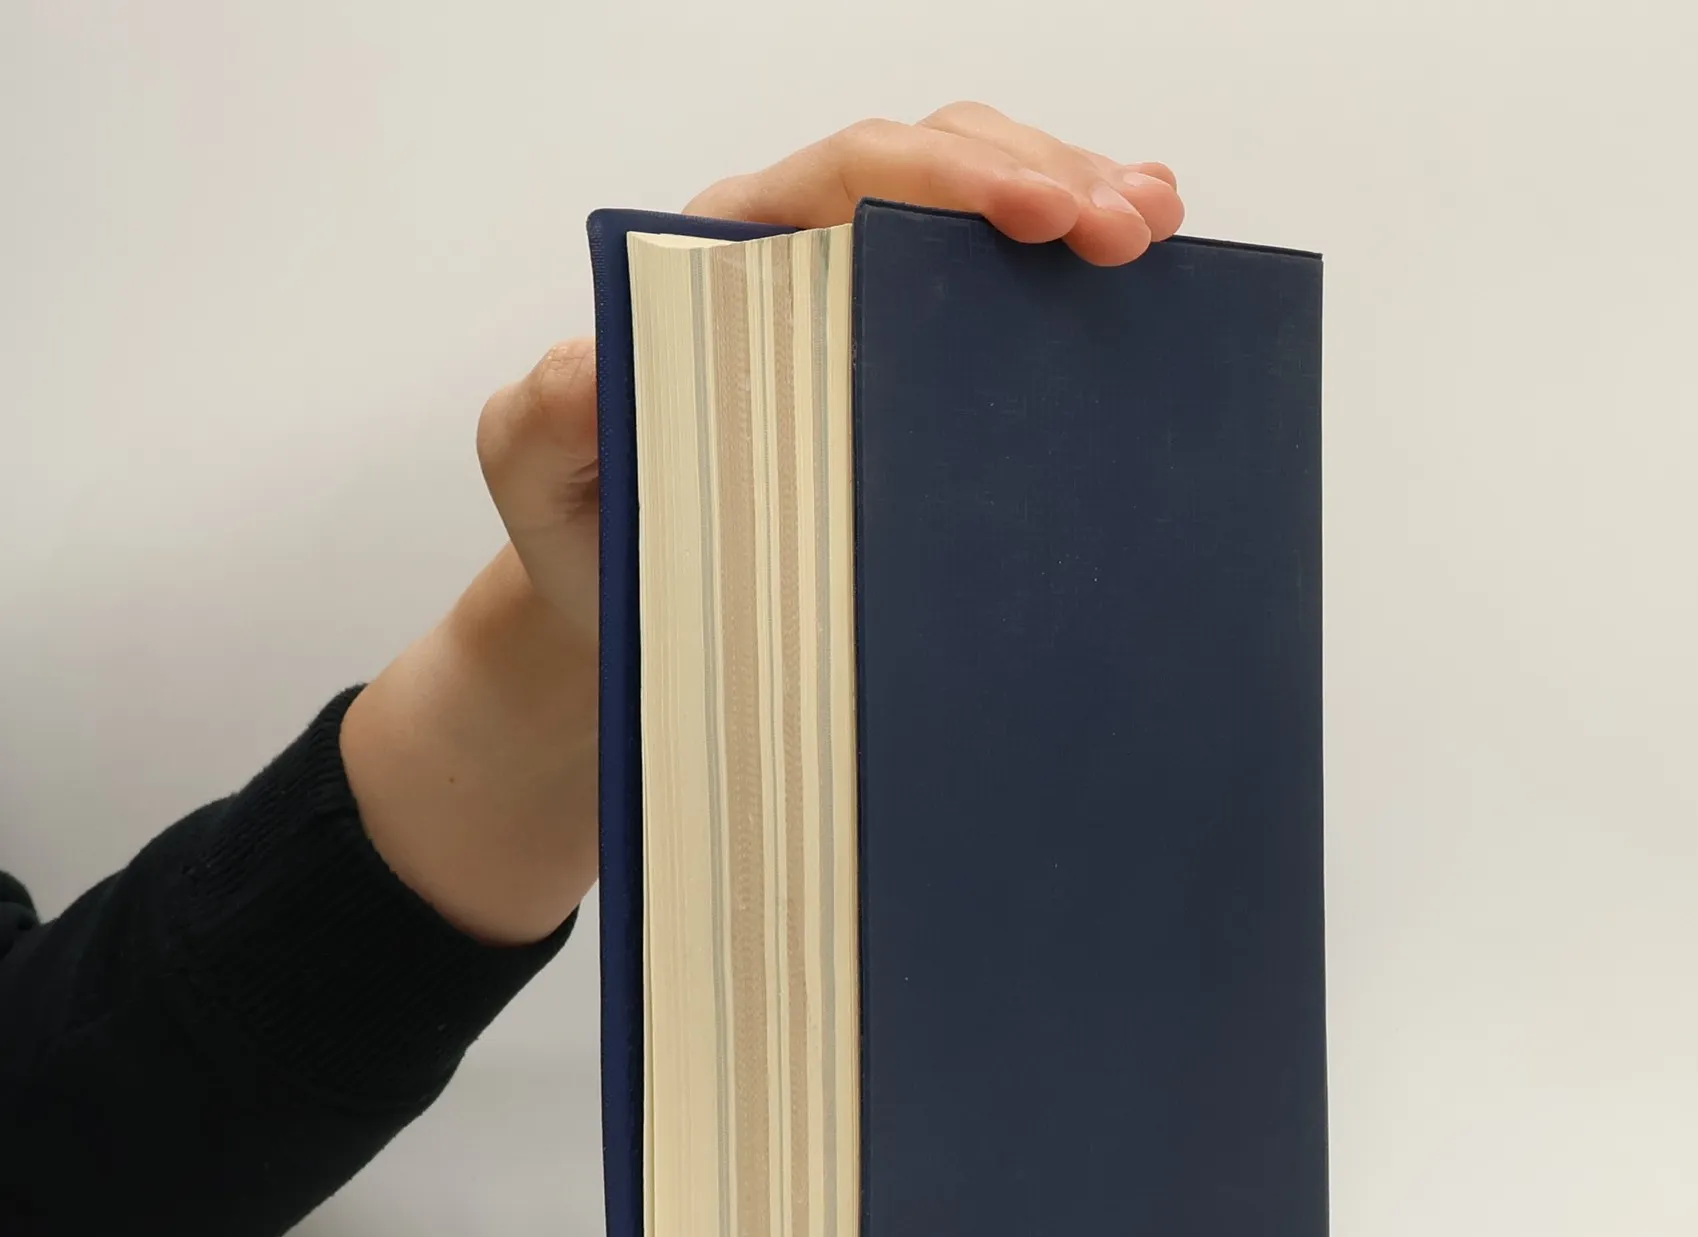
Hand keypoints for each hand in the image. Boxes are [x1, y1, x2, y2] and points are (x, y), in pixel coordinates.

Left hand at [344, 107, 1181, 945]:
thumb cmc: (588, 539)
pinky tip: (1136, 269)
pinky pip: (983, 294)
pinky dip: (1060, 268)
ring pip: (972, 210)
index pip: (846, 178)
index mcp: (720, 264)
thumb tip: (594, 357)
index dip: (951, 177)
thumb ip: (540, 418)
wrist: (618, 603)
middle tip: (1132, 227)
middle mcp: (792, 264)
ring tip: (1157, 227)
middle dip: (1043, 174)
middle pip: (931, 169)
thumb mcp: (537, 483)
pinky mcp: (898, 372)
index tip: (1042, 212)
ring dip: (1075, 198)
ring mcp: (853, 316)